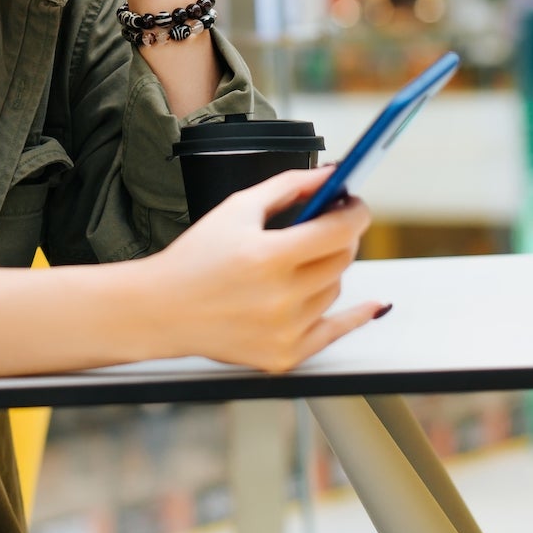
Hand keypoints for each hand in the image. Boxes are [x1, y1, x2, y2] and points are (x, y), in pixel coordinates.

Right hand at [138, 168, 389, 373]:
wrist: (160, 310)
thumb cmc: (194, 259)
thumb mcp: (236, 209)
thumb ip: (288, 186)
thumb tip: (330, 175)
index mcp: (267, 257)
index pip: (338, 231)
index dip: (356, 212)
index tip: (356, 204)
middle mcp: (280, 299)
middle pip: (341, 260)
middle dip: (342, 237)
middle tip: (333, 224)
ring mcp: (284, 331)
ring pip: (333, 290)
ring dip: (326, 271)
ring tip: (299, 262)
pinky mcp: (283, 356)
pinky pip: (334, 332)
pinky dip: (354, 317)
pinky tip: (372, 305)